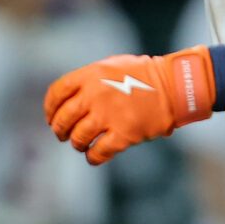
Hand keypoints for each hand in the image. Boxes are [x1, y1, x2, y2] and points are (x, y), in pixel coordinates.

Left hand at [44, 49, 214, 165]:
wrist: (174, 85)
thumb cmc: (144, 75)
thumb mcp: (111, 66)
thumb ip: (88, 80)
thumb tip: (69, 99)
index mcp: (90, 75)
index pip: (56, 93)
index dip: (50, 109)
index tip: (51, 117)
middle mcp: (95, 95)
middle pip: (63, 119)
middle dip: (59, 130)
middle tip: (63, 135)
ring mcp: (109, 116)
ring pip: (78, 138)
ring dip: (77, 144)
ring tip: (81, 144)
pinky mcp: (123, 135)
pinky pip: (98, 153)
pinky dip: (92, 157)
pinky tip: (94, 156)